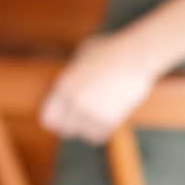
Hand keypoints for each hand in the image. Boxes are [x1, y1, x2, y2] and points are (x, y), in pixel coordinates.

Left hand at [40, 34, 161, 144]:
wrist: (135, 55)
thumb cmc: (111, 50)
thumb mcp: (83, 54)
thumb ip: (74, 70)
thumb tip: (71, 76)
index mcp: (64, 85)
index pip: (49, 117)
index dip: (54, 120)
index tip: (60, 120)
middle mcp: (75, 101)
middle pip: (65, 129)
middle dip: (69, 127)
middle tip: (76, 123)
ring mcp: (92, 112)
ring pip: (83, 134)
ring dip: (86, 129)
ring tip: (92, 119)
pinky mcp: (110, 119)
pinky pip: (98, 135)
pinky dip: (100, 131)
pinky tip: (103, 121)